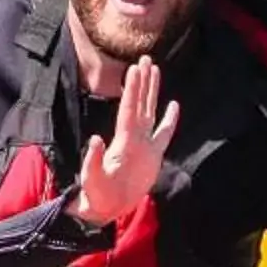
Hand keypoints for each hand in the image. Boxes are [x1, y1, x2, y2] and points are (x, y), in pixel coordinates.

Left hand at [71, 57, 179, 228]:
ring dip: (152, 91)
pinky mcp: (153, 156)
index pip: (129, 109)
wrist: (106, 208)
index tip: (135, 68)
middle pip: (139, 103)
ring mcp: (144, 145)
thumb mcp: (92, 179)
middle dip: (142, 81)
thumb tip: (95, 139)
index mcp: (122, 141)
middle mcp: (133, 138)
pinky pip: (164, 133)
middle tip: (145, 58)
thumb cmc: (96, 195)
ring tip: (155, 70)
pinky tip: (174, 105)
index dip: (133, 89)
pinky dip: (170, 120)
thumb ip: (93, 160)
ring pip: (150, 111)